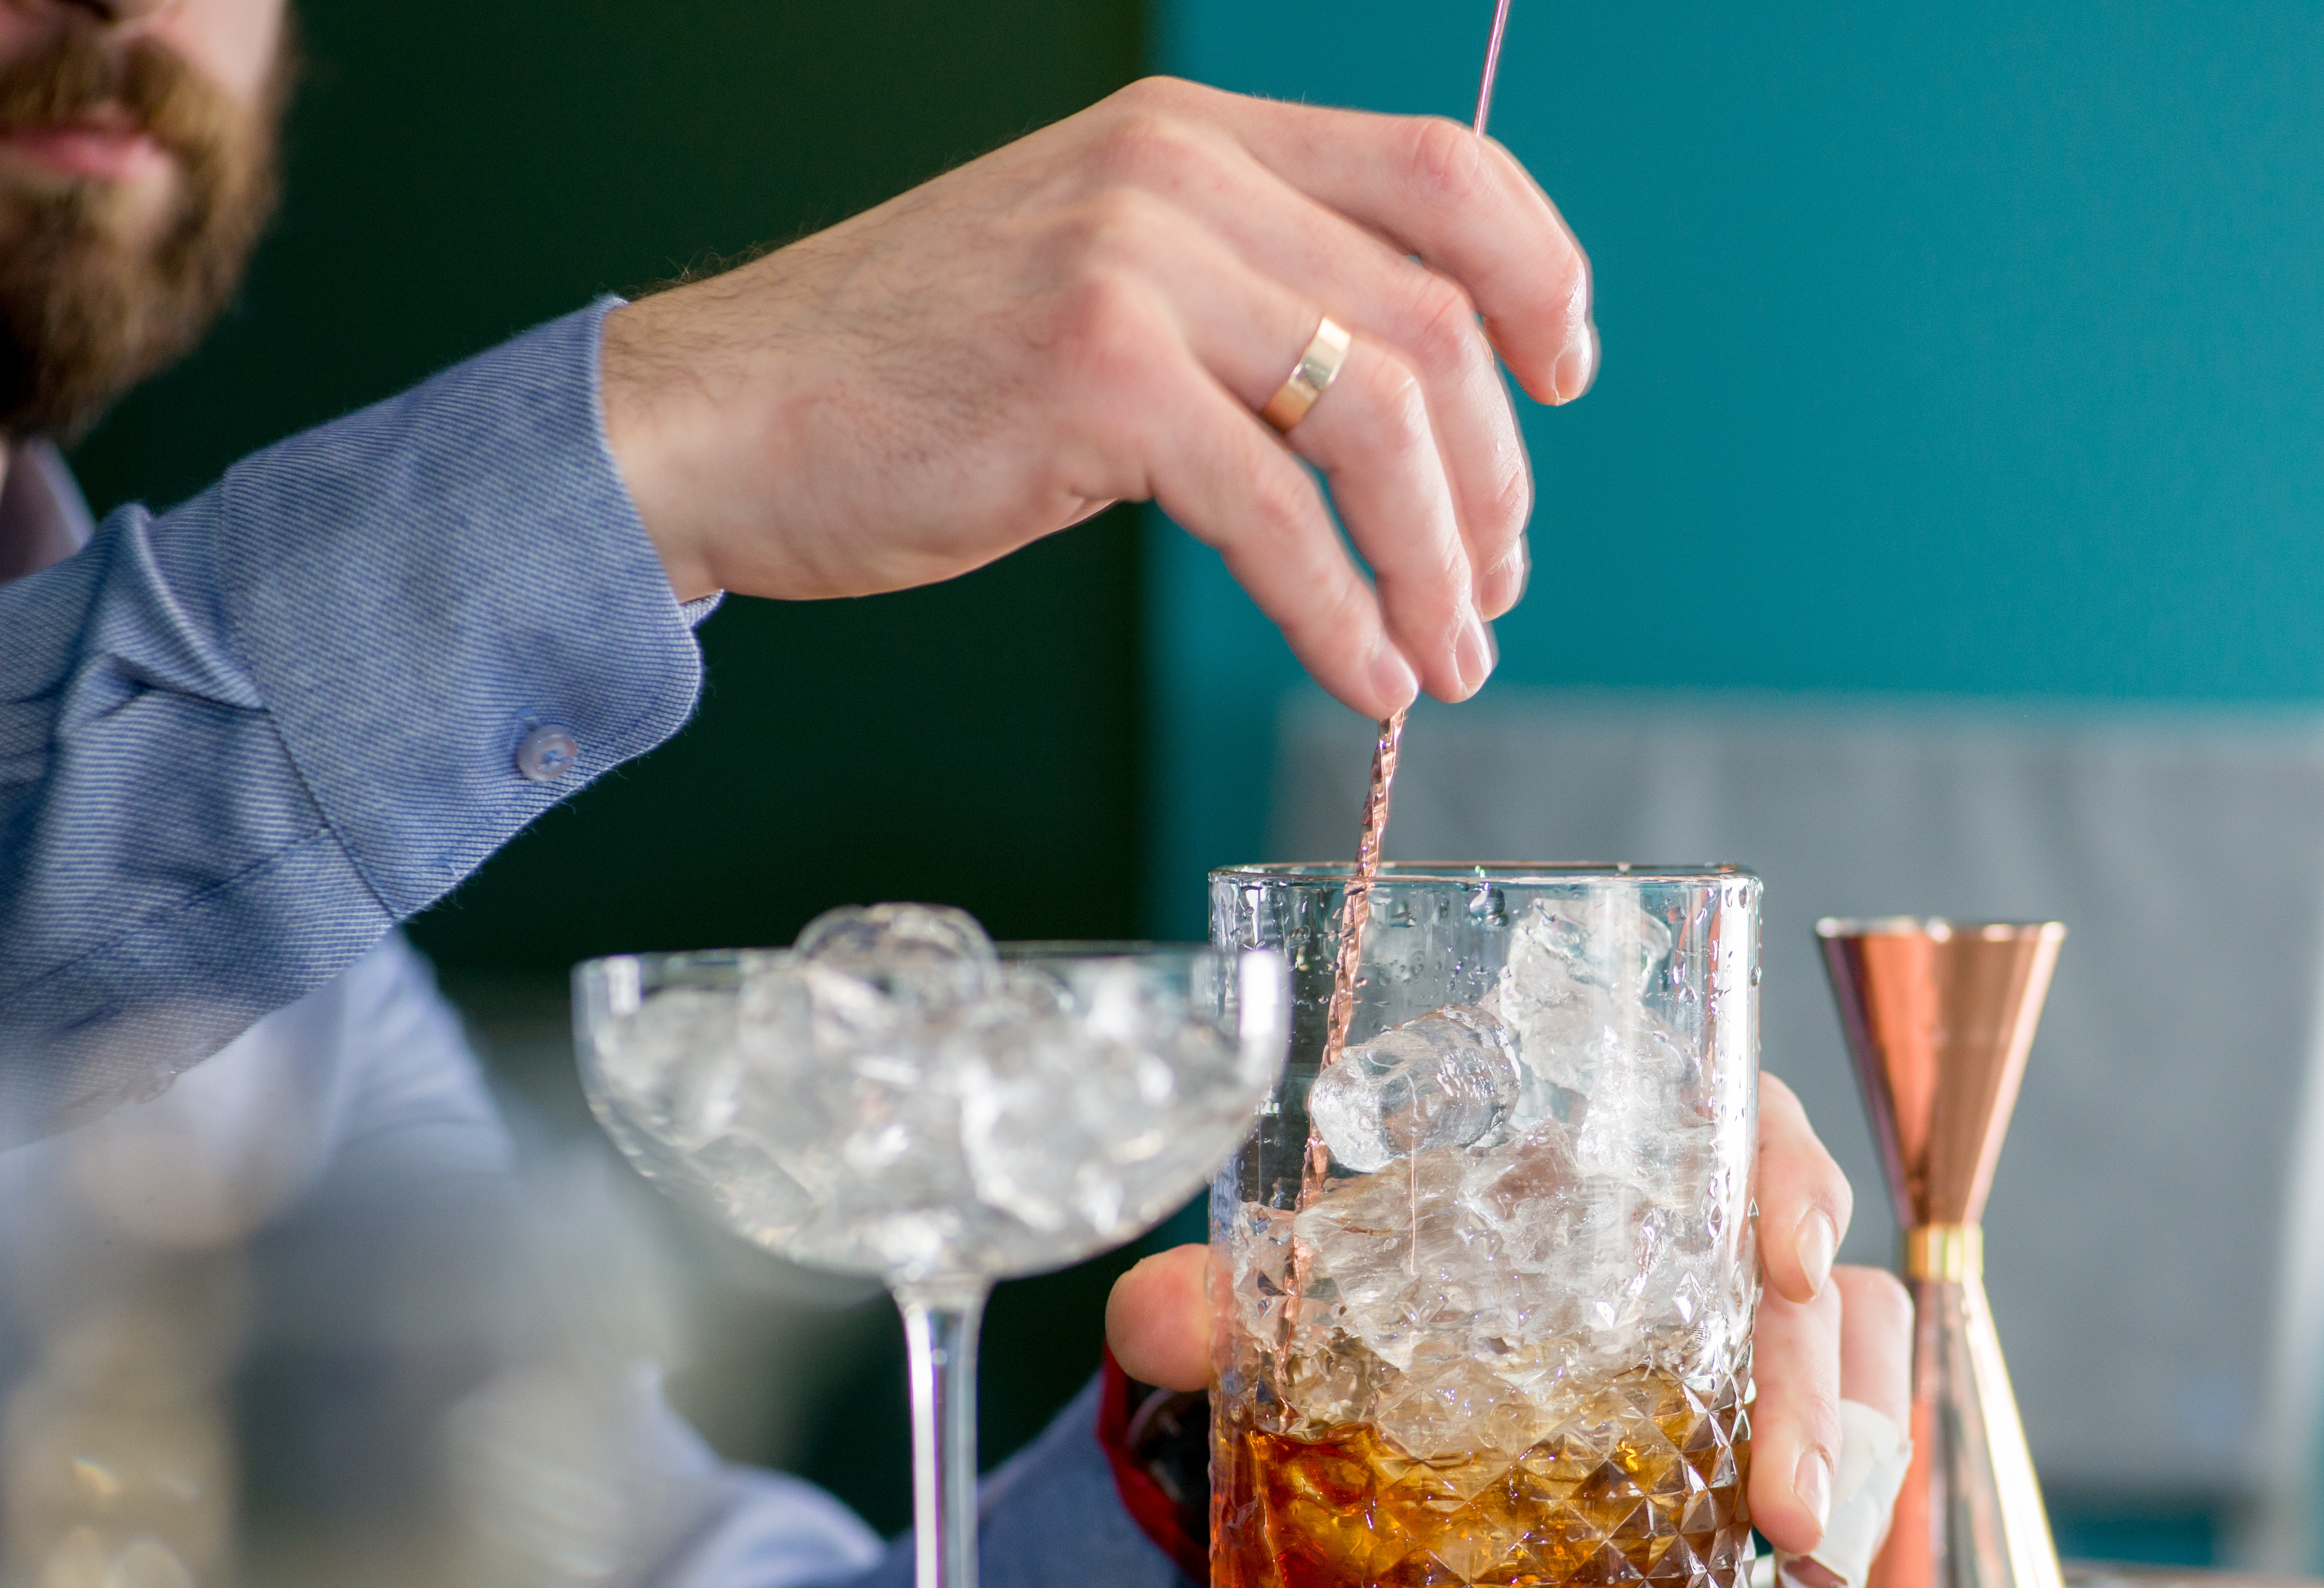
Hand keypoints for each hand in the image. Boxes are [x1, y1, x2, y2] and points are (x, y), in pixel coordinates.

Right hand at [600, 76, 1595, 718]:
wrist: (718, 417)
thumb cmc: (912, 376)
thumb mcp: (1101, 280)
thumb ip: (1243, 298)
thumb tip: (1399, 412)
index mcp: (1197, 140)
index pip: (1443, 170)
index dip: (1538, 273)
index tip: (1568, 372)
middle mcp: (1178, 176)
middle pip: (1434, 319)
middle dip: (1493, 478)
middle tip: (1492, 583)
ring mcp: (1135, 271)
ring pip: (1379, 419)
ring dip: (1436, 561)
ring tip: (1447, 653)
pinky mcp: (1094, 383)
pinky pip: (1276, 514)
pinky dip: (1344, 612)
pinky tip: (1367, 674)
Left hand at [1104, 1072, 1913, 1587]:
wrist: (1393, 1365)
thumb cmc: (1381, 1278)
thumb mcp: (1306, 1285)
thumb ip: (1226, 1298)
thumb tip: (1150, 1320)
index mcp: (1617, 1149)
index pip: (1741, 1120)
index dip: (1786, 1175)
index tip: (1787, 1253)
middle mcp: (1699, 1228)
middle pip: (1810, 1267)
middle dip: (1814, 1381)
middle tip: (1784, 1493)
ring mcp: (1741, 1327)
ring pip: (1852, 1353)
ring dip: (1848, 1451)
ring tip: (1804, 1557)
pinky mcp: (1749, 1418)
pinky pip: (1841, 1438)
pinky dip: (1844, 1503)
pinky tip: (1809, 1582)